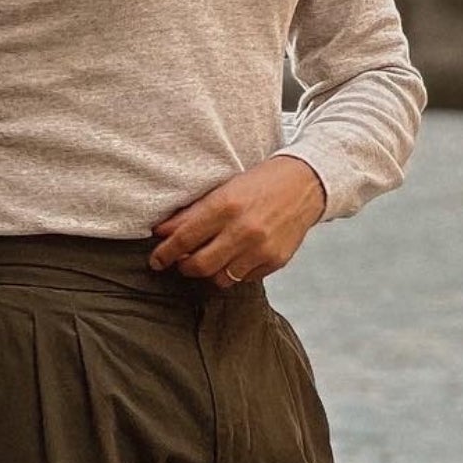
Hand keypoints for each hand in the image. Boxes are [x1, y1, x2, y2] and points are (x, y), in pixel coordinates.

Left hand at [148, 154, 325, 288]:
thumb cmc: (261, 184)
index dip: (164, 253)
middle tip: (181, 261)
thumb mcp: (223, 190)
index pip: (184, 239)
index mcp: (225, 206)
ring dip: (210, 272)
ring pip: (221, 278)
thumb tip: (162, 232)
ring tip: (210, 258)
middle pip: (199, 265)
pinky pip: (244, 278)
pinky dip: (235, 271)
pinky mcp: (275, 260)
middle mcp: (243, 230)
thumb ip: (192, 213)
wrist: (305, 184)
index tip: (157, 260)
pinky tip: (236, 256)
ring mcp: (260, 248)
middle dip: (184, 266)